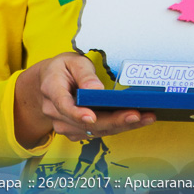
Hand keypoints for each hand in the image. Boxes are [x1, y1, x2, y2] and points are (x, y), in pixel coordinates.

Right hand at [14, 52, 154, 145]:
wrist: (48, 83)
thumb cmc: (63, 69)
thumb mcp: (72, 61)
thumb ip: (85, 75)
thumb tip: (97, 90)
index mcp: (52, 90)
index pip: (63, 105)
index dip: (77, 113)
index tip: (91, 117)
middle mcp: (55, 112)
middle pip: (85, 123)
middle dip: (113, 121)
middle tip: (136, 115)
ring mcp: (64, 125)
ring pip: (94, 131)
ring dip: (121, 126)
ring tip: (145, 117)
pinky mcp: (75, 131)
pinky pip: (98, 132)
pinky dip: (117, 127)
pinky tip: (137, 121)